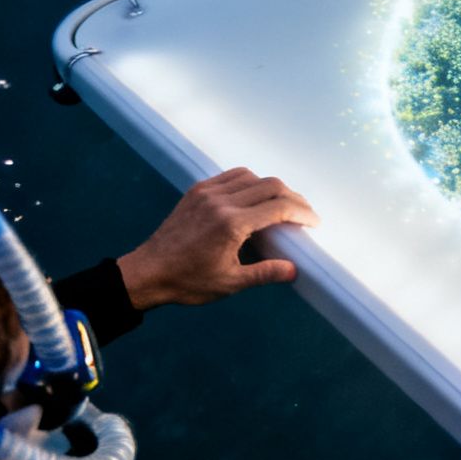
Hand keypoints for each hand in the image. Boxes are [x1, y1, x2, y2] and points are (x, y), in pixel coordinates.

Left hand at [115, 168, 317, 309]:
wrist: (146, 272)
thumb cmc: (188, 282)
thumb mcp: (229, 283)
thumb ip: (264, 273)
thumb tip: (294, 270)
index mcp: (231, 225)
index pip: (279, 207)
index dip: (303, 212)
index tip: (314, 222)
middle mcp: (221, 202)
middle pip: (271, 185)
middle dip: (294, 197)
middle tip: (304, 213)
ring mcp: (207, 193)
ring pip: (252, 176)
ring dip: (272, 187)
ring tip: (281, 204)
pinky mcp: (197, 191)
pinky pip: (231, 176)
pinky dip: (250, 181)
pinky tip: (254, 195)